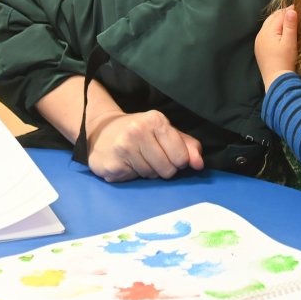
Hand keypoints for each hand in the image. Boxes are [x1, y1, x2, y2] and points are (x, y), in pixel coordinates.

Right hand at [86, 109, 204, 182]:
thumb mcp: (166, 133)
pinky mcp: (112, 164)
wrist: (101, 132)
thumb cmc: (140, 133)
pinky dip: (133, 175)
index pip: (182, 157)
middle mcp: (138, 131)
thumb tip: (199, 164)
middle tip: (150, 156)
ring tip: (137, 159)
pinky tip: (126, 163)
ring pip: (151, 176)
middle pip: (168, 170)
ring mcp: (123, 147)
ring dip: (148, 171)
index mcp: (156, 120)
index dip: (178, 160)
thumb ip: (188, 146)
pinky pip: (135, 179)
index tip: (167, 152)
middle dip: (163, 168)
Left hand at [254, 7, 299, 88]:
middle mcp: (260, 34)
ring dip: (277, 21)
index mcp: (267, 31)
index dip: (289, 10)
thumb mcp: (290, 42)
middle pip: (271, 19)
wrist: (276, 79)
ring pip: (268, 26)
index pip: (279, 15)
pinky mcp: (260, 49)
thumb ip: (290, 25)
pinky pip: (266, 34)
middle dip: (282, 14)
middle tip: (294, 12)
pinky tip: (280, 32)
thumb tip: (291, 10)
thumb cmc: (285, 60)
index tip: (299, 7)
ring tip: (289, 20)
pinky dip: (273, 29)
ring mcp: (258, 42)